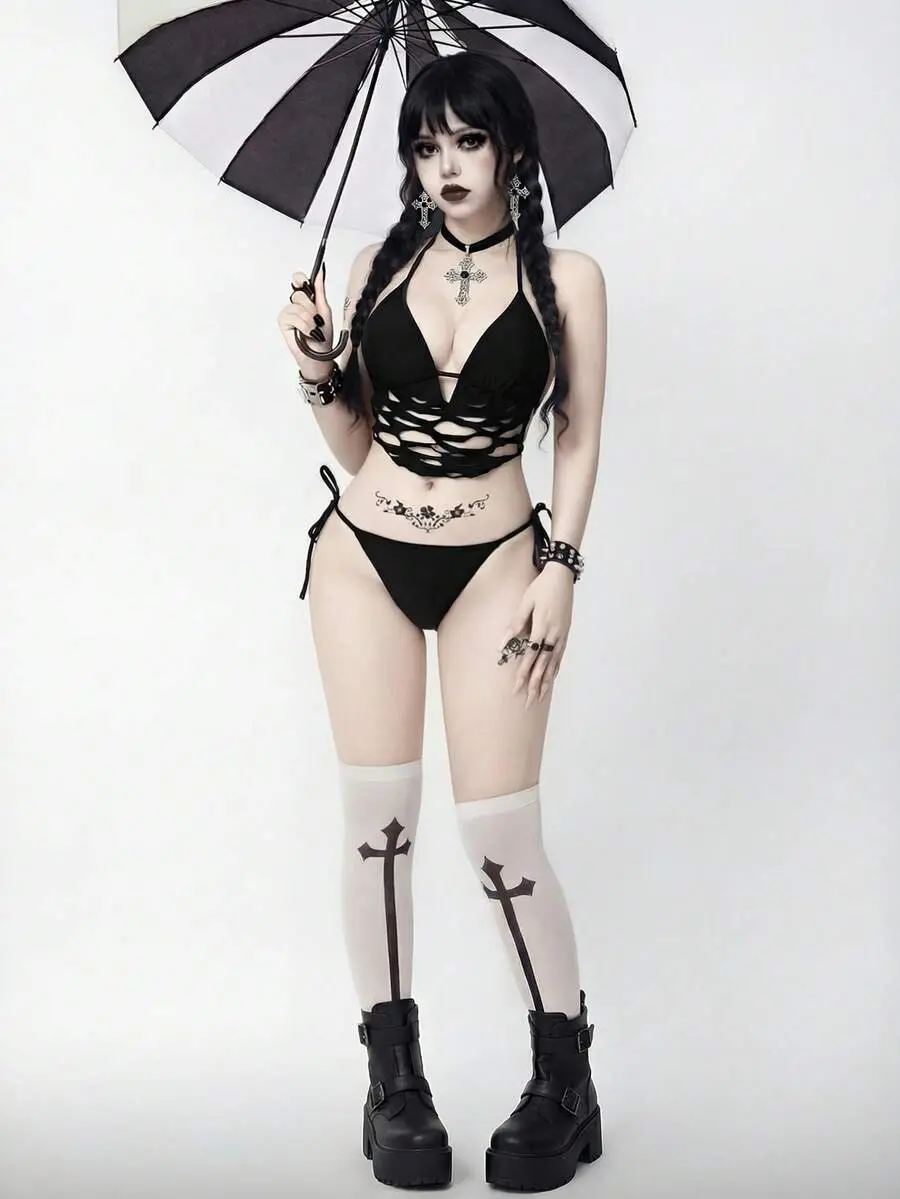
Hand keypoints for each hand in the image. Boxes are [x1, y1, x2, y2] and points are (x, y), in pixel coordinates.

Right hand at [277, 267, 334, 380]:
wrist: (320, 354)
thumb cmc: (323, 335)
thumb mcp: (325, 310)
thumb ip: (320, 291)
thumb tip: (320, 271)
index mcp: (306, 299)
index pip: (298, 281)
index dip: (300, 279)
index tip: (305, 282)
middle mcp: (295, 304)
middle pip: (299, 294)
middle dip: (312, 308)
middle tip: (316, 320)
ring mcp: (288, 313)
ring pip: (298, 307)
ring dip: (309, 321)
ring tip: (313, 330)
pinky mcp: (283, 322)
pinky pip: (293, 317)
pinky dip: (303, 326)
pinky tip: (306, 333)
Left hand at [497, 564, 574, 707]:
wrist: (562, 575)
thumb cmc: (541, 587)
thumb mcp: (525, 602)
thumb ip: (515, 624)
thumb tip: (502, 643)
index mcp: (542, 627)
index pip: (530, 656)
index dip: (523, 673)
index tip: (516, 688)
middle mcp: (554, 634)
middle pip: (543, 665)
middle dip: (534, 685)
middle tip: (527, 703)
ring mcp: (562, 635)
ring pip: (553, 664)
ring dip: (545, 682)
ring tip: (539, 697)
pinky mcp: (565, 632)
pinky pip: (560, 655)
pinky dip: (555, 668)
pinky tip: (551, 677)